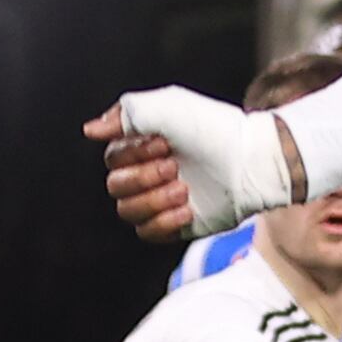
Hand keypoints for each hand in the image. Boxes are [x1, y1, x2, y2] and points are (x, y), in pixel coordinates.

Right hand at [89, 88, 294, 242]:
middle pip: (115, 187)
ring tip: (184, 188)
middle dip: (143, 177)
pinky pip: (148, 234)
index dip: (133, 154)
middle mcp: (148, 173)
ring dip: (154, 200)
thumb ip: (125, 115)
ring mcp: (162, 200)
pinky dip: (164, 222)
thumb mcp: (168, 107)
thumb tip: (89, 131)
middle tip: (174, 166)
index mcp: (142, 146)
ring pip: (128, 212)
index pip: (112, 159)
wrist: (252, 159)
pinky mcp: (177, 223)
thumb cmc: (213, 129)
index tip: (166, 142)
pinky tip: (188, 208)